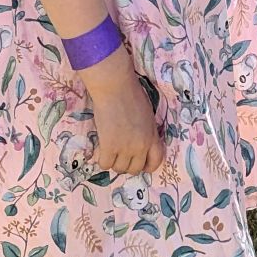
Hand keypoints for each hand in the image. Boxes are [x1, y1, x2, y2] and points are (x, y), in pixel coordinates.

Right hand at [81, 61, 164, 175]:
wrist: (115, 86)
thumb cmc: (131, 93)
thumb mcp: (147, 115)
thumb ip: (146, 131)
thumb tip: (140, 143)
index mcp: (153, 136)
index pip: (156, 162)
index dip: (147, 166)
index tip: (139, 164)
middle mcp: (141, 146)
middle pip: (135, 169)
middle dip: (126, 163)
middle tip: (119, 154)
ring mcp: (125, 148)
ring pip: (119, 168)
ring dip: (113, 161)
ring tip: (109, 149)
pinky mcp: (109, 146)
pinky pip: (104, 164)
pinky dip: (101, 159)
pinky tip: (100, 149)